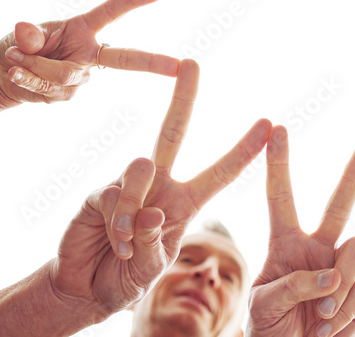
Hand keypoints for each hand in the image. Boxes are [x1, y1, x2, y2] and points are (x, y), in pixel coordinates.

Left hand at [0, 0, 178, 106]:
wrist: (5, 76)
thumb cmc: (19, 47)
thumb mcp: (21, 35)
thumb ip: (28, 36)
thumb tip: (24, 31)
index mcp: (84, 28)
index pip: (112, 12)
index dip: (133, 1)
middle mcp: (89, 51)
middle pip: (125, 58)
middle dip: (153, 62)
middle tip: (177, 66)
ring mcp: (82, 75)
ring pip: (64, 75)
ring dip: (34, 68)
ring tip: (13, 59)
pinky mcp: (69, 94)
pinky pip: (51, 89)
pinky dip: (29, 81)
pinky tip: (17, 75)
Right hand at [48, 60, 271, 316]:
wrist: (85, 289)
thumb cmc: (127, 279)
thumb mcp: (150, 270)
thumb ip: (152, 244)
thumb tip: (151, 212)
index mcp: (184, 204)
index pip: (220, 174)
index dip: (243, 150)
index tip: (268, 124)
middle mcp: (159, 186)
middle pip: (172, 133)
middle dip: (183, 98)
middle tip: (192, 64)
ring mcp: (128, 186)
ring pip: (140, 169)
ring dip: (134, 210)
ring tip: (126, 244)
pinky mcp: (99, 192)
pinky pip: (112, 193)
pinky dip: (116, 222)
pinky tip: (112, 241)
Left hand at [247, 126, 354, 336]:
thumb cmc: (268, 329)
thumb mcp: (263, 306)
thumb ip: (293, 286)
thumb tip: (331, 278)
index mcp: (285, 244)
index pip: (280, 198)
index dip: (278, 164)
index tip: (276, 129)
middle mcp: (317, 249)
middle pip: (339, 205)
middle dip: (354, 174)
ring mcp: (342, 270)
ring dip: (340, 283)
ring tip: (320, 315)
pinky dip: (344, 313)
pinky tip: (329, 327)